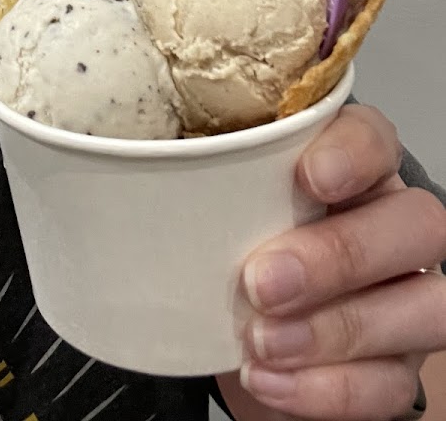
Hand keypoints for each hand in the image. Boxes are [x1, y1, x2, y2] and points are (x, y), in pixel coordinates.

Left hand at [216, 104, 445, 420]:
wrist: (234, 330)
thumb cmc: (225, 241)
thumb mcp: (207, 200)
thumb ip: (191, 179)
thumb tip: (110, 172)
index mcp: (349, 166)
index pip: (376, 137)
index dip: (354, 152)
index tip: (308, 175)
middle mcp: (390, 222)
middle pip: (414, 224)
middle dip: (340, 256)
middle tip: (261, 281)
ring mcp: (406, 296)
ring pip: (422, 306)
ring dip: (336, 330)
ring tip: (260, 340)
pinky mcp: (400, 366)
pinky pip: (392, 384)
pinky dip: (327, 389)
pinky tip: (270, 380)